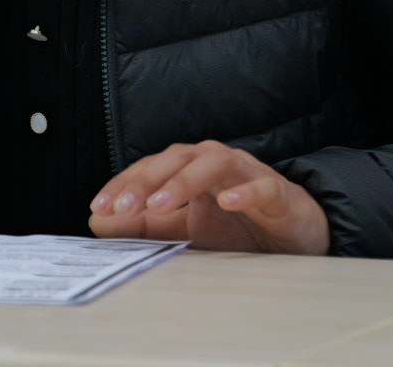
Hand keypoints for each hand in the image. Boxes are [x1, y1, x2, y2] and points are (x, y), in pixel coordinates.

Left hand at [89, 140, 329, 254]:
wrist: (296, 234)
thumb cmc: (238, 227)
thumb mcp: (185, 230)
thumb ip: (144, 226)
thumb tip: (97, 222)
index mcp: (189, 168)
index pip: (150, 168)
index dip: (123, 185)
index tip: (99, 208)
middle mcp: (215, 163)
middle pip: (175, 159)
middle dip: (145, 182)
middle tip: (122, 208)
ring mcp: (248, 174)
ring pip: (213, 163)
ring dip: (183, 182)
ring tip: (160, 206)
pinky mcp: (278, 193)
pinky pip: (262, 187)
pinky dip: (244, 192)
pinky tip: (226, 203)